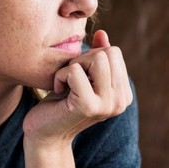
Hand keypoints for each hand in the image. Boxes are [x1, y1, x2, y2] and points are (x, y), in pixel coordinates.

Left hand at [22, 30, 132, 146]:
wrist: (44, 134)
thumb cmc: (61, 103)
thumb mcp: (82, 76)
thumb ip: (96, 56)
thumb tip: (102, 33)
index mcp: (123, 94)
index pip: (115, 52)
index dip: (91, 57)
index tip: (79, 77)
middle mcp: (121, 101)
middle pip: (108, 52)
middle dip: (83, 59)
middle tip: (71, 79)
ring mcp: (107, 105)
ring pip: (97, 58)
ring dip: (74, 66)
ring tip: (67, 84)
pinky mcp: (89, 106)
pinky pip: (75, 71)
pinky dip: (61, 76)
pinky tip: (59, 91)